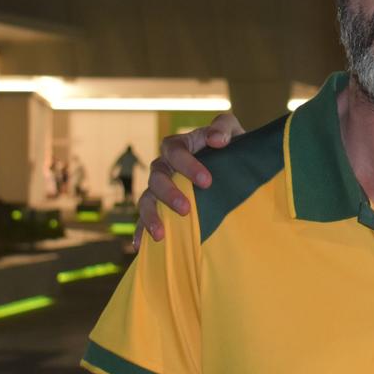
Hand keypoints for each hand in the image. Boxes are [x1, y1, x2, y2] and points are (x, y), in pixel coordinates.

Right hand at [133, 112, 244, 248]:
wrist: (231, 167)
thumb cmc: (229, 147)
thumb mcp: (232, 130)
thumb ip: (223, 127)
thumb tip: (216, 140)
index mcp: (180, 145)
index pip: (175, 150)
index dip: (187, 165)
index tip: (207, 181)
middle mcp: (165, 166)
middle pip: (157, 177)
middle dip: (169, 193)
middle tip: (186, 208)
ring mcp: (159, 187)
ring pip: (146, 198)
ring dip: (152, 215)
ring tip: (162, 234)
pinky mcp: (159, 206)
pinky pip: (143, 218)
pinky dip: (141, 231)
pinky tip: (141, 246)